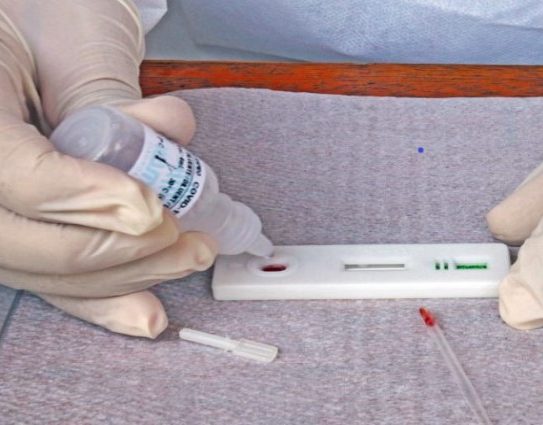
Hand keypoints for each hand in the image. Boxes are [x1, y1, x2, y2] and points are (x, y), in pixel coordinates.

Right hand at [0, 0, 216, 336]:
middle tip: (184, 237)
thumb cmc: (42, 16)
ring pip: (38, 271)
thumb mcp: (71, 40)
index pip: (11, 176)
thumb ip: (112, 103)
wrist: (25, 24)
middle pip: (20, 242)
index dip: (84, 199)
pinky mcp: (12, 226)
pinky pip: (46, 276)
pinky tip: (145, 313)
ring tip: (187, 256)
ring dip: (124, 276)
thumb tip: (169, 147)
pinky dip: (100, 298)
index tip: (153, 206)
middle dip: (117, 250)